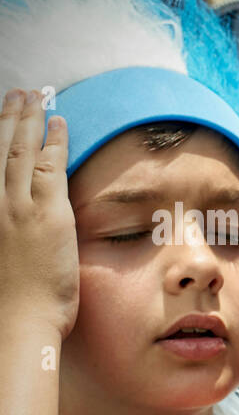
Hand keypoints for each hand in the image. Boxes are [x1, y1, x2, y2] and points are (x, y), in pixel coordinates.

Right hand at [0, 90, 77, 339]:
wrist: (16, 321)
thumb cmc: (8, 301)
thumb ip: (4, 229)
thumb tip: (13, 223)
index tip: (0, 114)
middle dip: (7, 116)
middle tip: (17, 92)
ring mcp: (15, 207)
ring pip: (20, 151)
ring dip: (28, 120)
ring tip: (35, 98)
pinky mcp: (45, 215)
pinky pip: (49, 168)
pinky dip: (53, 142)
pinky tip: (58, 124)